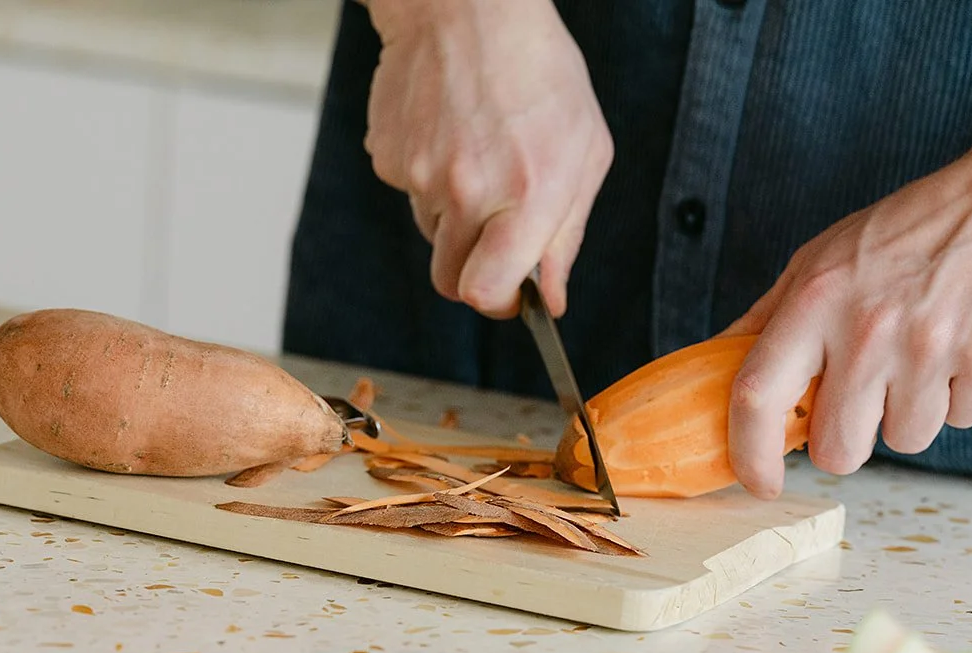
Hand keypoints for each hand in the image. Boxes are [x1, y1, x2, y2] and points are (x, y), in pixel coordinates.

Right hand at [362, 0, 612, 317]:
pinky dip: (428, 177)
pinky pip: (408, 193)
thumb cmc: (538, 73)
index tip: (511, 295)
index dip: (497, 304)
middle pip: (450, 280)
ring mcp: (419, 174)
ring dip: (455, 217)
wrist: (465, 7)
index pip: (485, 293)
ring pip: (432, 234)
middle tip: (497, 232)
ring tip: (479, 159)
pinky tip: (451, 135)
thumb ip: (566, 236)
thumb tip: (549, 299)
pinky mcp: (387, 156)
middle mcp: (467, 190)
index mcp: (526, 195)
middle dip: (473, 269)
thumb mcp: (584, 153)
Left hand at [721, 128, 971, 496]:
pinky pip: (961, 420)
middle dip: (850, 441)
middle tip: (867, 398)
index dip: (749, 456)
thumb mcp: (819, 260)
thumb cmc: (904, 235)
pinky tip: (962, 347)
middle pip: (839, 449)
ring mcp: (930, 344)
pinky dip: (961, 396)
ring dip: (913, 412)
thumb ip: (767, 320)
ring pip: (905, 440)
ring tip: (924, 354)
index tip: (759, 481)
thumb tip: (714, 371)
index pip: (757, 397)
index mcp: (814, 301)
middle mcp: (867, 326)